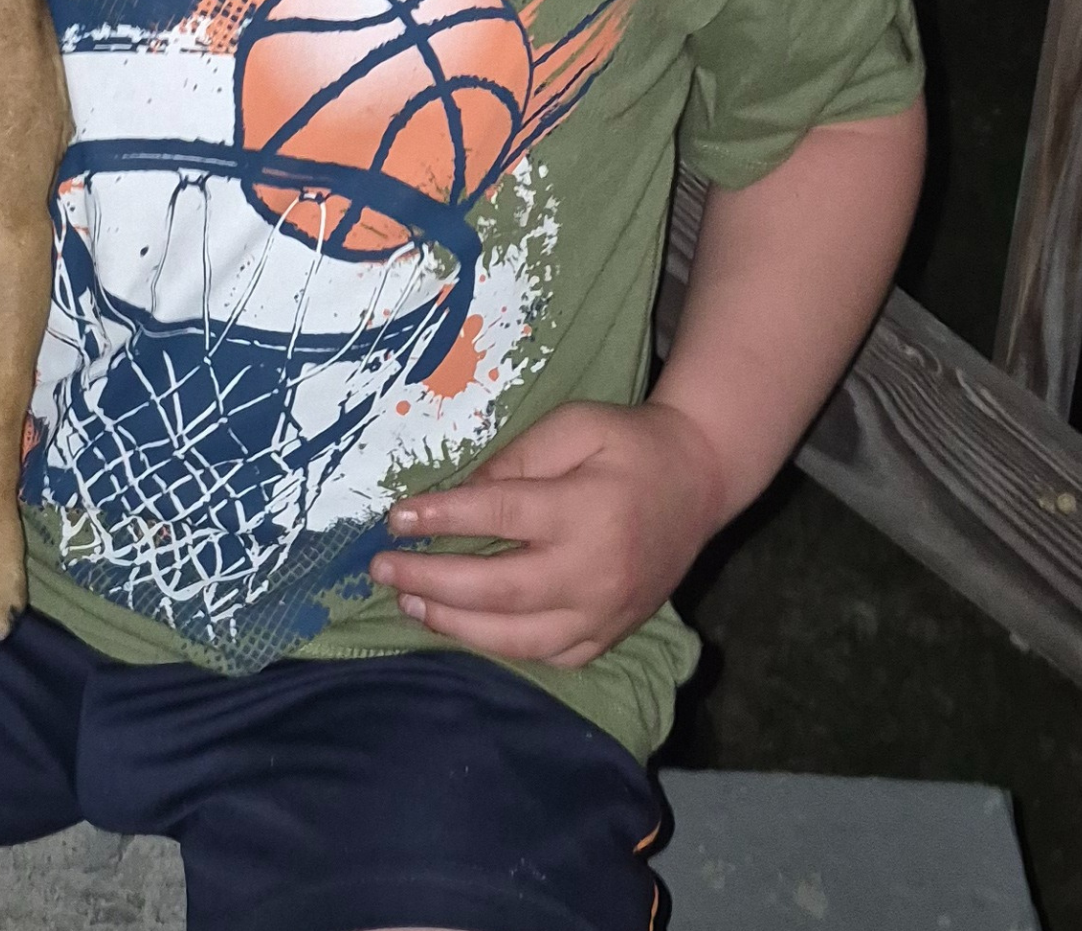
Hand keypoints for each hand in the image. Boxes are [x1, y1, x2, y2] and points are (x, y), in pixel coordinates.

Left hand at [368, 400, 726, 670]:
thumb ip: (518, 458)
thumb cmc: (629, 444)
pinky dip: (500, 649)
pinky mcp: (611, 634)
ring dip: (455, 625)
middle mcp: (596, 570)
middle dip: (432, 582)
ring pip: (519, 637)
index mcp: (586, 509)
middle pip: (500, 588)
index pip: (500, 515)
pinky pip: (549, 656)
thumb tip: (460, 494)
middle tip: (381, 570)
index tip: (395, 518)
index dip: (442, 518)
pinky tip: (462, 629)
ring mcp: (606, 612)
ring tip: (408, 604)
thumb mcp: (576, 425)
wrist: (700, 481)